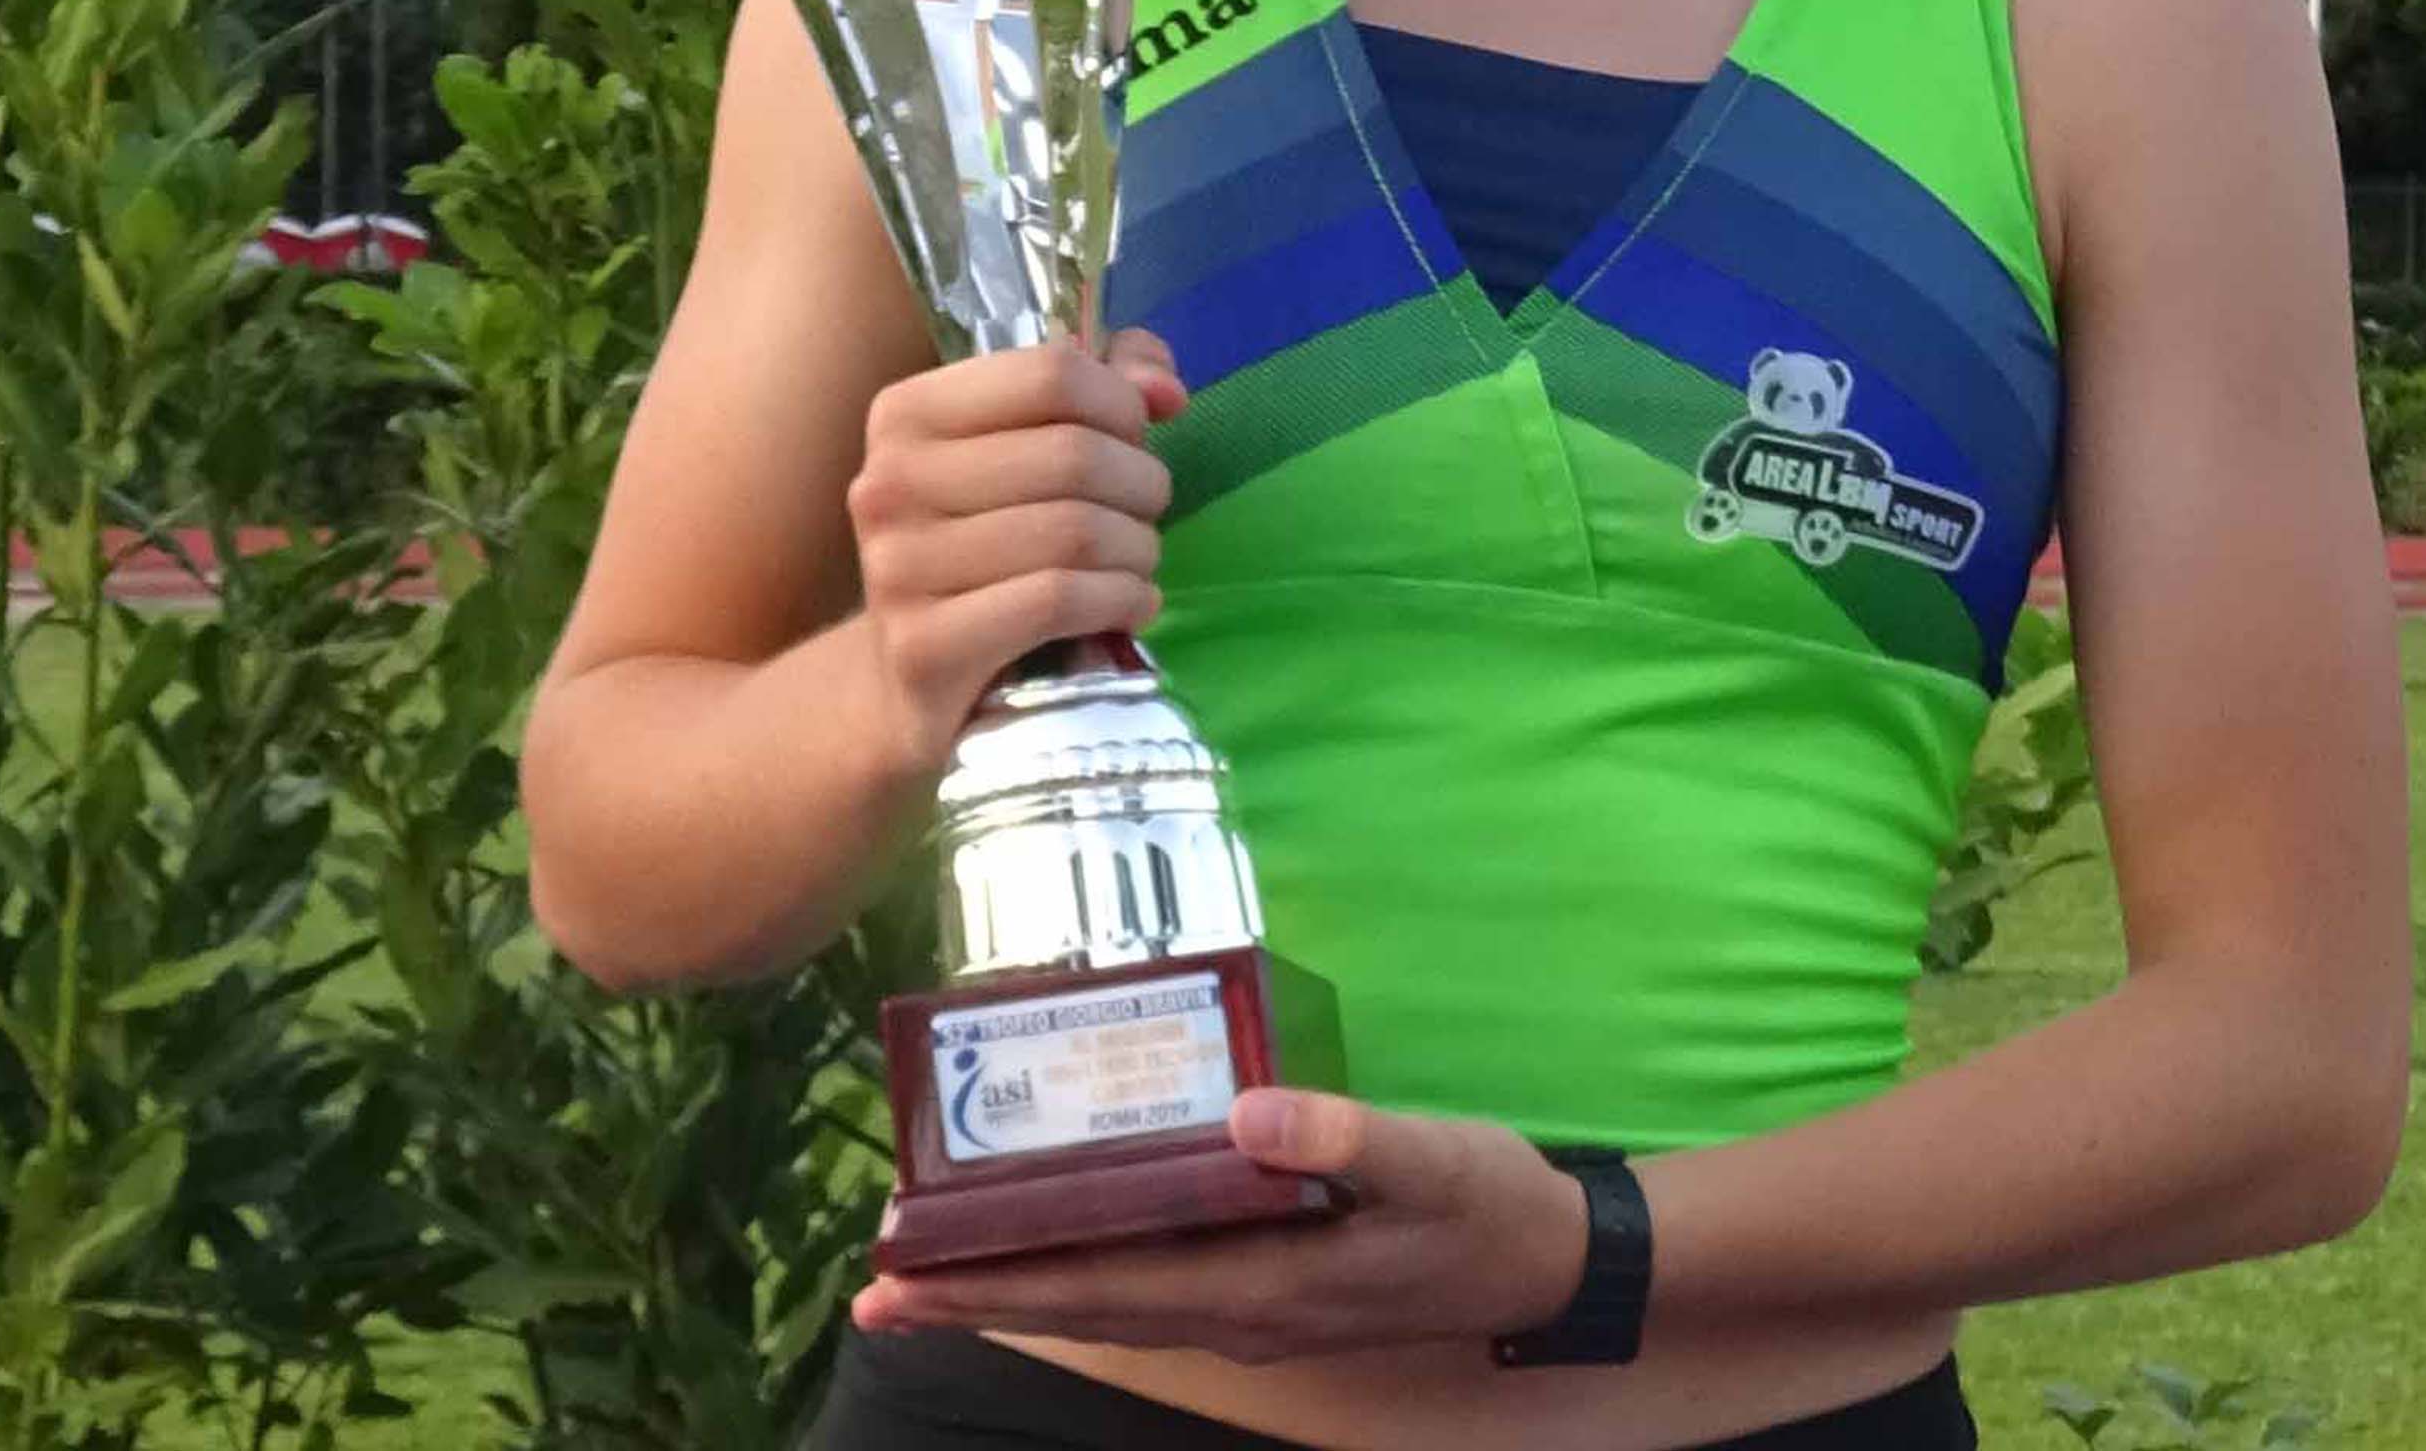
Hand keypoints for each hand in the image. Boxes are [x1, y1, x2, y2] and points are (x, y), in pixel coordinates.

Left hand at [847, 1089, 1594, 1364]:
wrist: (1553, 1263)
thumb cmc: (1487, 1207)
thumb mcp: (1429, 1161)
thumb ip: (1340, 1135)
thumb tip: (1242, 1114)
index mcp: (1261, 1283)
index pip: (1102, 1288)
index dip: (999, 1283)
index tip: (906, 1275)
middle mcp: (1238, 1310)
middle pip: (1082, 1308)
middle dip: (974, 1297)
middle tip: (872, 1287)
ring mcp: (1250, 1306)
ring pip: (1107, 1303)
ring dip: (1015, 1291)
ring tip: (928, 1279)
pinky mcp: (1268, 1286)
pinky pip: (1145, 1288)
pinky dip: (1079, 1275)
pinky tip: (1050, 1253)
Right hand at [849, 330, 1188, 778]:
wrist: (905, 675)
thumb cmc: (983, 544)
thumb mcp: (1028, 448)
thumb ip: (1105, 388)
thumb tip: (1165, 390)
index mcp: (907, 413)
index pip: (1052, 374)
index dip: (1121, 405)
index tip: (1133, 441)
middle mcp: (889, 482)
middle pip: (1074, 454)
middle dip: (1142, 485)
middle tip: (1146, 515)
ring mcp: (898, 568)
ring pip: (1075, 530)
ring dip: (1137, 549)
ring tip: (1139, 564)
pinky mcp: (924, 646)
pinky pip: (1058, 600)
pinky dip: (1120, 599)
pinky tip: (1131, 605)